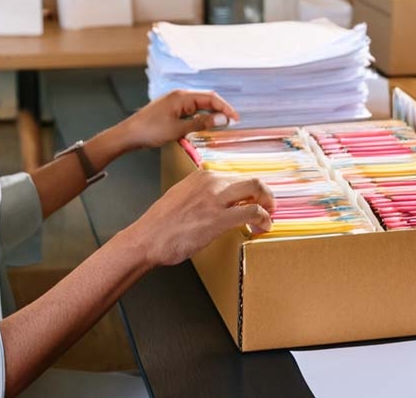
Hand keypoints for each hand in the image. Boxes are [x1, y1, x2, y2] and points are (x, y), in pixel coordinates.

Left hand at [120, 90, 240, 150]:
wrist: (128, 135)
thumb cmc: (150, 131)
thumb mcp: (178, 129)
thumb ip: (201, 123)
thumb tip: (222, 119)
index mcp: (182, 96)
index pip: (211, 98)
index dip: (225, 108)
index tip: (236, 119)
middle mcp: (179, 95)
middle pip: (206, 99)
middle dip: (220, 109)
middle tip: (231, 122)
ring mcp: (174, 101)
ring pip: (199, 104)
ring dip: (211, 113)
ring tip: (221, 125)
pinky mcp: (171, 109)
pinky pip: (191, 109)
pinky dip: (201, 116)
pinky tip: (204, 124)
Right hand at [127, 168, 274, 266]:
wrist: (147, 238)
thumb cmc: (160, 224)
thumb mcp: (181, 196)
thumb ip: (201, 193)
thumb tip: (218, 200)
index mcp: (201, 176)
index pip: (236, 176)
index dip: (250, 190)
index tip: (254, 200)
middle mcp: (210, 182)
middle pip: (252, 180)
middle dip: (265, 194)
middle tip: (268, 207)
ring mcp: (215, 199)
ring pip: (256, 190)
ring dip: (268, 205)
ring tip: (267, 218)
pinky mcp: (219, 218)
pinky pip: (252, 212)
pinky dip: (263, 218)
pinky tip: (262, 227)